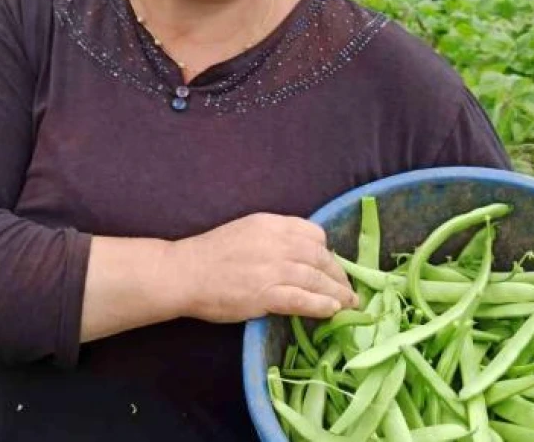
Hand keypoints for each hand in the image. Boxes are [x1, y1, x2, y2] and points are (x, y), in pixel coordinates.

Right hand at [170, 213, 359, 322]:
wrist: (184, 273)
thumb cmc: (210, 254)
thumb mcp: (245, 231)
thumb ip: (273, 238)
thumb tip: (298, 253)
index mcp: (271, 224)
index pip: (313, 233)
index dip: (326, 251)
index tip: (329, 265)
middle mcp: (277, 242)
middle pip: (321, 257)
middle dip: (338, 275)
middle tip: (347, 289)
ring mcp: (273, 268)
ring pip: (317, 279)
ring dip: (338, 293)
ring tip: (349, 303)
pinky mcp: (267, 294)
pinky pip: (304, 300)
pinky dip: (322, 305)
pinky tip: (332, 311)